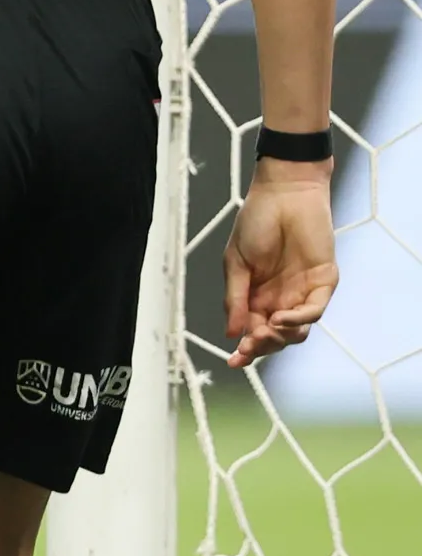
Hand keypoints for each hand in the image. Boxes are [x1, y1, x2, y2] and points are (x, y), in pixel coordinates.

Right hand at [224, 160, 337, 365]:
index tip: (233, 361)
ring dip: (280, 337)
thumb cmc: (255, 222)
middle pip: (275, 337)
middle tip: (250, 346)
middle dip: (262, 346)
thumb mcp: (235, 263)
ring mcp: (303, 292)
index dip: (245, 348)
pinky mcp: (324, 283)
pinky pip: (314, 311)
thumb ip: (234, 298)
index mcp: (255, 294)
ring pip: (297, 331)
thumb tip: (231, 333)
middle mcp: (280, 298)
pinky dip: (298, 320)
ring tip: (266, 330)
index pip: (252, 330)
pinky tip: (280, 319)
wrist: (284, 194)